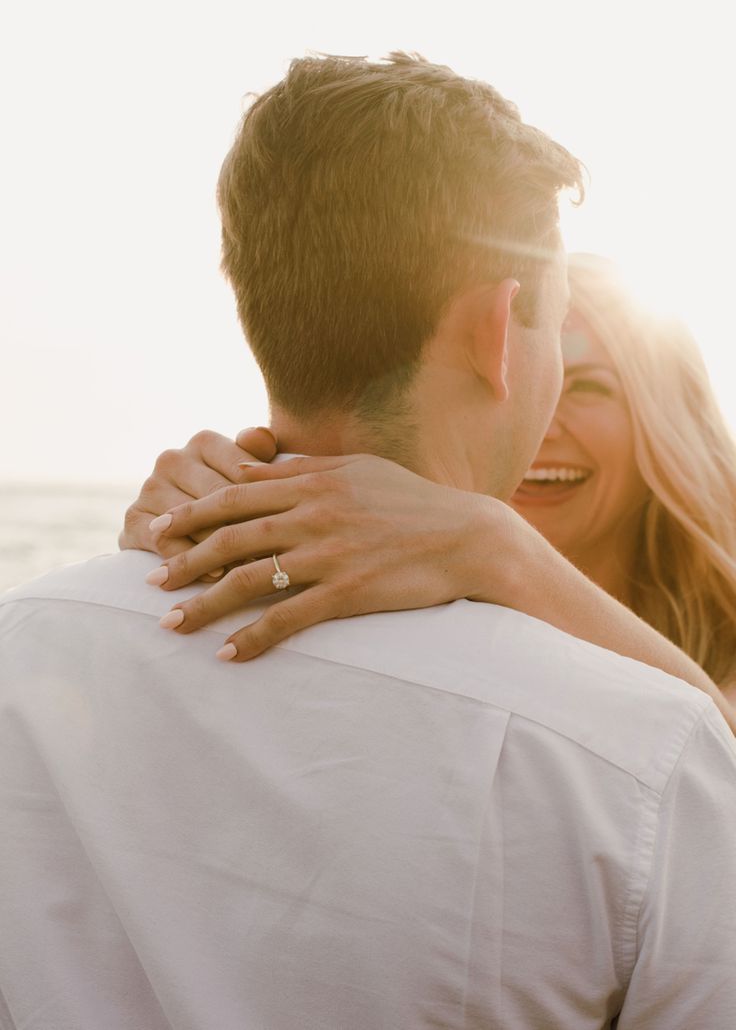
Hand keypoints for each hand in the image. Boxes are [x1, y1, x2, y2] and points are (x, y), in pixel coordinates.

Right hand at [119, 427, 277, 565]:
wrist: (190, 538)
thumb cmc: (238, 507)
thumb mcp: (255, 480)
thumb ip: (261, 456)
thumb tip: (263, 437)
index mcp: (204, 442)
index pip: (241, 472)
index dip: (269, 502)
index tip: (292, 526)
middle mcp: (172, 459)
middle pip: (216, 497)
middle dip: (247, 528)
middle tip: (278, 555)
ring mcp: (149, 487)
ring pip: (191, 520)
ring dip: (221, 548)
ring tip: (251, 569)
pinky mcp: (134, 519)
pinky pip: (163, 541)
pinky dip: (191, 560)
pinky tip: (216, 576)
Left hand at [146, 454, 515, 660]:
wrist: (468, 537)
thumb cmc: (414, 501)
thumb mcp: (358, 469)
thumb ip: (304, 466)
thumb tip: (254, 463)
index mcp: (312, 481)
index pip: (234, 495)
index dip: (192, 513)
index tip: (160, 527)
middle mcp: (312, 514)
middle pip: (228, 537)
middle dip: (182, 560)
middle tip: (150, 579)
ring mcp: (327, 554)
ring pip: (246, 580)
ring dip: (202, 604)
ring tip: (170, 623)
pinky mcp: (346, 592)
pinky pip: (286, 620)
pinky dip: (251, 639)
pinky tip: (227, 655)